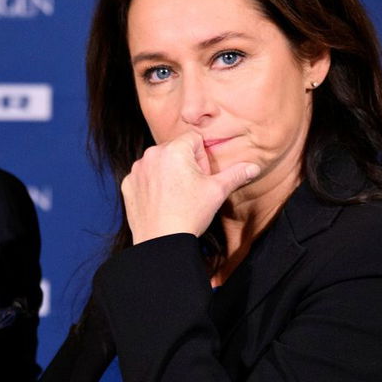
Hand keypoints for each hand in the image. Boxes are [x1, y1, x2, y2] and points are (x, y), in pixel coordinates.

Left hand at [121, 130, 257, 243]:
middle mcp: (151, 155)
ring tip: (176, 197)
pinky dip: (153, 185)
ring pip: (159, 163)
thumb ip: (236, 174)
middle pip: (176, 150)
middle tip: (191, 189)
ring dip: (169, 173)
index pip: (194, 140)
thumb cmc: (189, 214)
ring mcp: (137, 170)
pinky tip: (162, 202)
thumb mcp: (217, 191)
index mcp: (173, 150)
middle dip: (186, 164)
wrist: (161, 242)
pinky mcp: (128, 185)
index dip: (202, 158)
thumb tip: (253, 167)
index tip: (202, 177)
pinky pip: (144, 177)